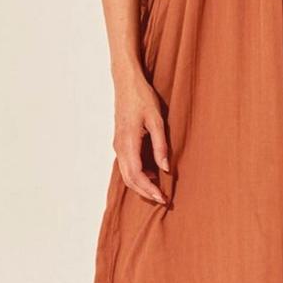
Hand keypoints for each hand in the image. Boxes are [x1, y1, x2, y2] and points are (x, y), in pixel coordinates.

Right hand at [113, 73, 169, 204]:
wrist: (126, 83)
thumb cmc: (142, 98)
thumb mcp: (157, 120)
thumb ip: (160, 145)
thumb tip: (165, 168)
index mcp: (128, 142)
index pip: (137, 174)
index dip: (149, 189)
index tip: (162, 198)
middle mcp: (119, 146)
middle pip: (129, 179)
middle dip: (145, 192)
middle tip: (162, 200)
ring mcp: (118, 144)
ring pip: (126, 173)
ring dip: (141, 185)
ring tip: (158, 190)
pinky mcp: (120, 141)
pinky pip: (126, 164)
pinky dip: (137, 174)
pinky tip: (152, 173)